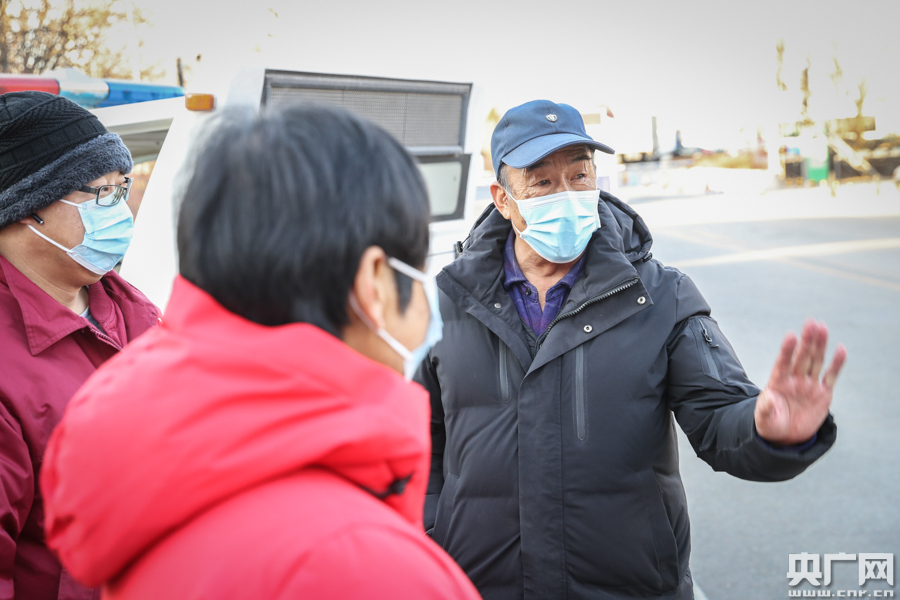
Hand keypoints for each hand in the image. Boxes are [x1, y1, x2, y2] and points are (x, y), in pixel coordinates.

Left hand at [755, 319, 846, 445]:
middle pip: (801, 357)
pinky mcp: (823, 393)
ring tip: (822, 327)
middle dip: (806, 340)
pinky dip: (836, 364)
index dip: (787, 351)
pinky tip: (841, 350)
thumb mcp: (765, 420)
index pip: (782, 363)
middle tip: (811, 322)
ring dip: (820, 345)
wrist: (786, 437)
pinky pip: (830, 376)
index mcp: (778, 382)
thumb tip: (767, 398)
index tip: (791, 336)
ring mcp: (809, 385)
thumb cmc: (771, 425)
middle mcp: (794, 379)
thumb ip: (765, 409)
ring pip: (816, 361)